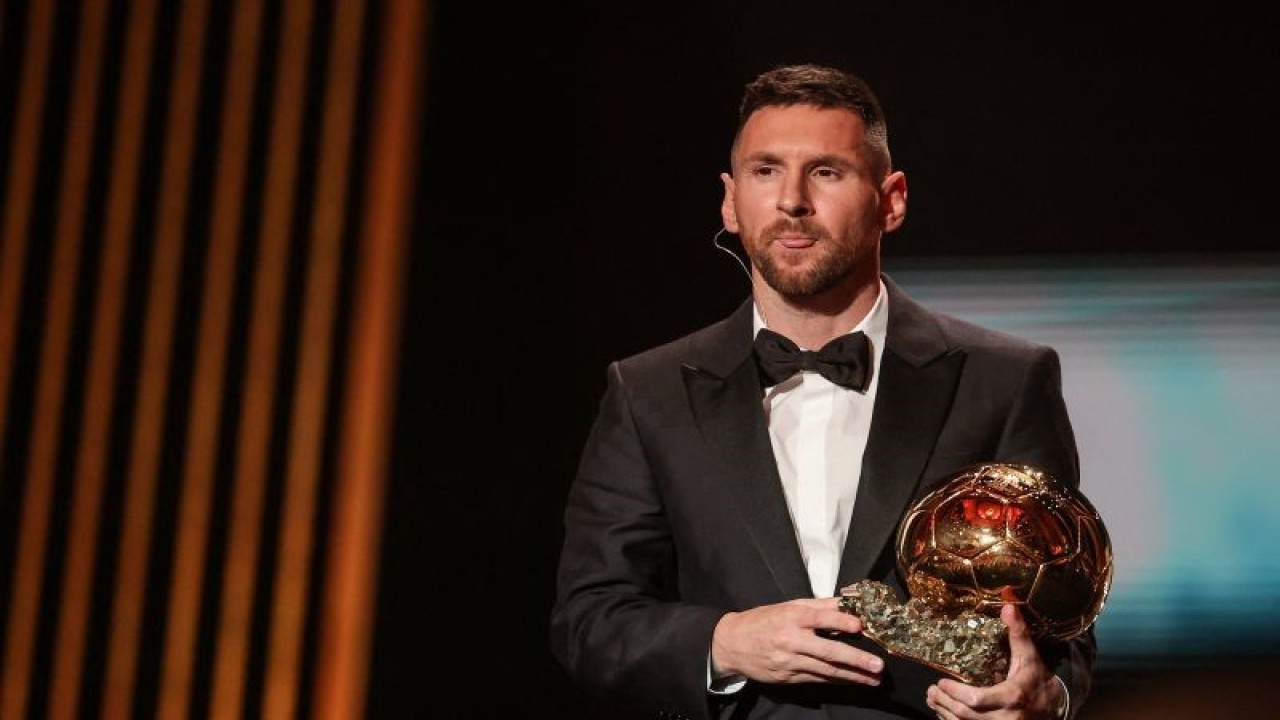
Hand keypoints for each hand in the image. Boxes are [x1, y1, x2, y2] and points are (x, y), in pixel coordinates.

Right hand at [710, 597, 883, 685]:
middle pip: (828, 651)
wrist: (732, 644)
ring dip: (852, 676)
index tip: (860, 625)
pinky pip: (816, 679)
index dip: (840, 621)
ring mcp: (789, 662)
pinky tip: (852, 681)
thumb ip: (818, 606)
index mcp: (791, 617)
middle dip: (855, 659)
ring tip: (873, 679)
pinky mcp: (788, 677)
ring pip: (826, 670)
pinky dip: (836, 680)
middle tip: (878, 665)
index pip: (819, 618)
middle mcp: (791, 640)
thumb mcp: (787, 606)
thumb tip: (847, 603)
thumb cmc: (763, 621)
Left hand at [925, 604, 1066, 718]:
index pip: (976, 699)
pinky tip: (945, 713)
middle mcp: (1004, 718)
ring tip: (932, 698)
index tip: (940, 681)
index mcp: (1011, 697)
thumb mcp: (1030, 656)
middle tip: (931, 690)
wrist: (1056, 707)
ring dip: (944, 713)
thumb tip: (1008, 606)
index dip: (955, 693)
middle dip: (944, 702)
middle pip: (965, 714)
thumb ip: (1018, 632)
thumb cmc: (1038, 679)